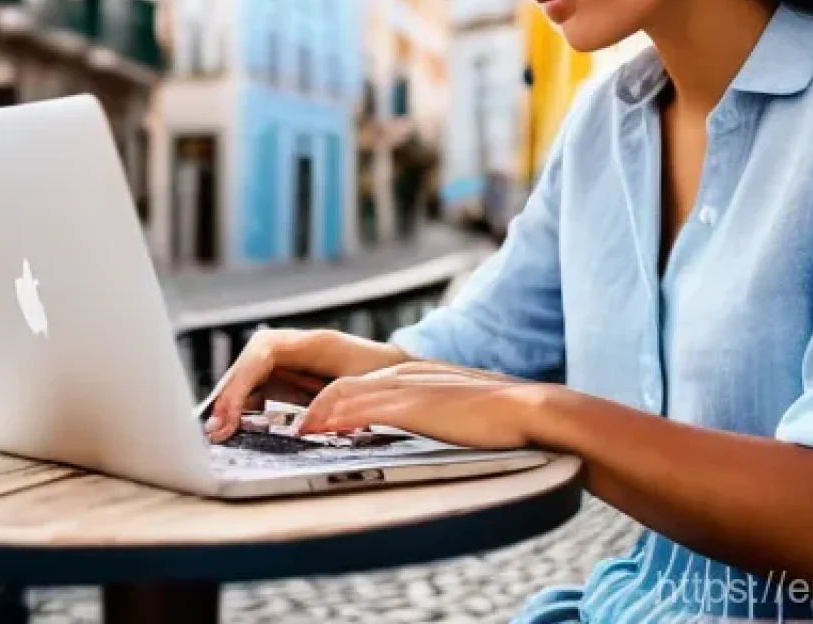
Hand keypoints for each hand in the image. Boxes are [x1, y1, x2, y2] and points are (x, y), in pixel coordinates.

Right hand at [203, 328, 411, 442]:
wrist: (413, 373)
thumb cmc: (395, 377)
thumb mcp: (370, 387)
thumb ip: (338, 401)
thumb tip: (303, 426)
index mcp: (317, 342)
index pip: (264, 351)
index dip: (242, 380)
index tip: (228, 413)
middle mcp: (300, 349)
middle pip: (251, 363)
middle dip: (229, 395)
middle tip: (213, 431)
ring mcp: (297, 364)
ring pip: (253, 378)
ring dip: (233, 403)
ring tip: (217, 435)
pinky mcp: (297, 382)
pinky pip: (264, 391)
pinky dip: (247, 409)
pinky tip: (236, 431)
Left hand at [296, 361, 542, 449]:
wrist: (528, 410)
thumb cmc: (494, 420)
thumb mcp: (447, 415)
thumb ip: (420, 420)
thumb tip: (404, 438)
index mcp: (406, 376)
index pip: (348, 386)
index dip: (321, 405)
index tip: (302, 427)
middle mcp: (399, 375)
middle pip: (336, 386)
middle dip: (307, 408)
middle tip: (284, 432)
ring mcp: (404, 387)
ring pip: (341, 394)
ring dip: (312, 415)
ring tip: (290, 435)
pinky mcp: (413, 404)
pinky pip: (361, 407)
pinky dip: (333, 418)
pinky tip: (316, 431)